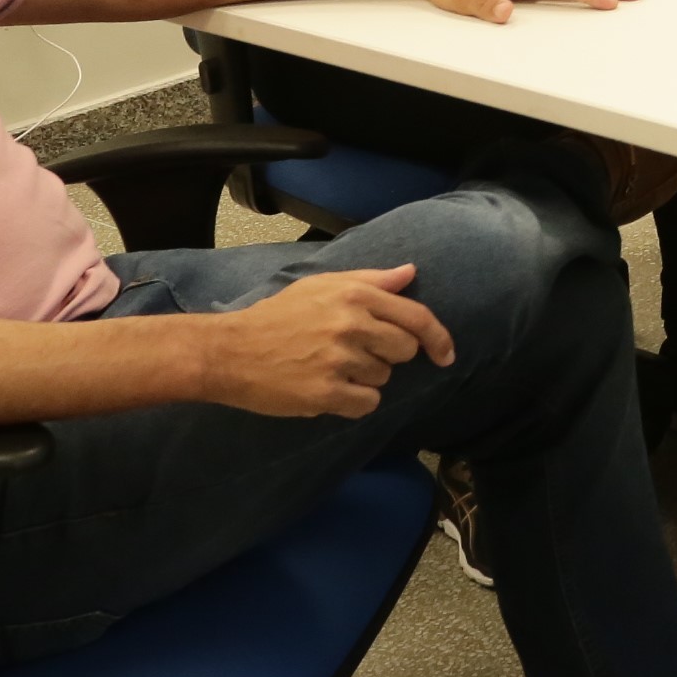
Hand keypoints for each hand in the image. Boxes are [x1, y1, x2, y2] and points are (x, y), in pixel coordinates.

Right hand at [201, 264, 452, 417]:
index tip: (446, 355)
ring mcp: (340, 360)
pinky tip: (327, 389)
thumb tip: (410, 273)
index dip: (438, 338)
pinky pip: (367, 403)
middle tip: (354, 352)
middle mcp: (352, 324)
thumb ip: (370, 280)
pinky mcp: (327, 393)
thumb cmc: (278, 316)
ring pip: (383, 378)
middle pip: (405, 350)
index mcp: (354, 294)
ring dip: (364, 377)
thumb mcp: (322, 285)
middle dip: (388, 355)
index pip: (416, 317)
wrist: (230, 350)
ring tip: (329, 366)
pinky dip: (353, 402)